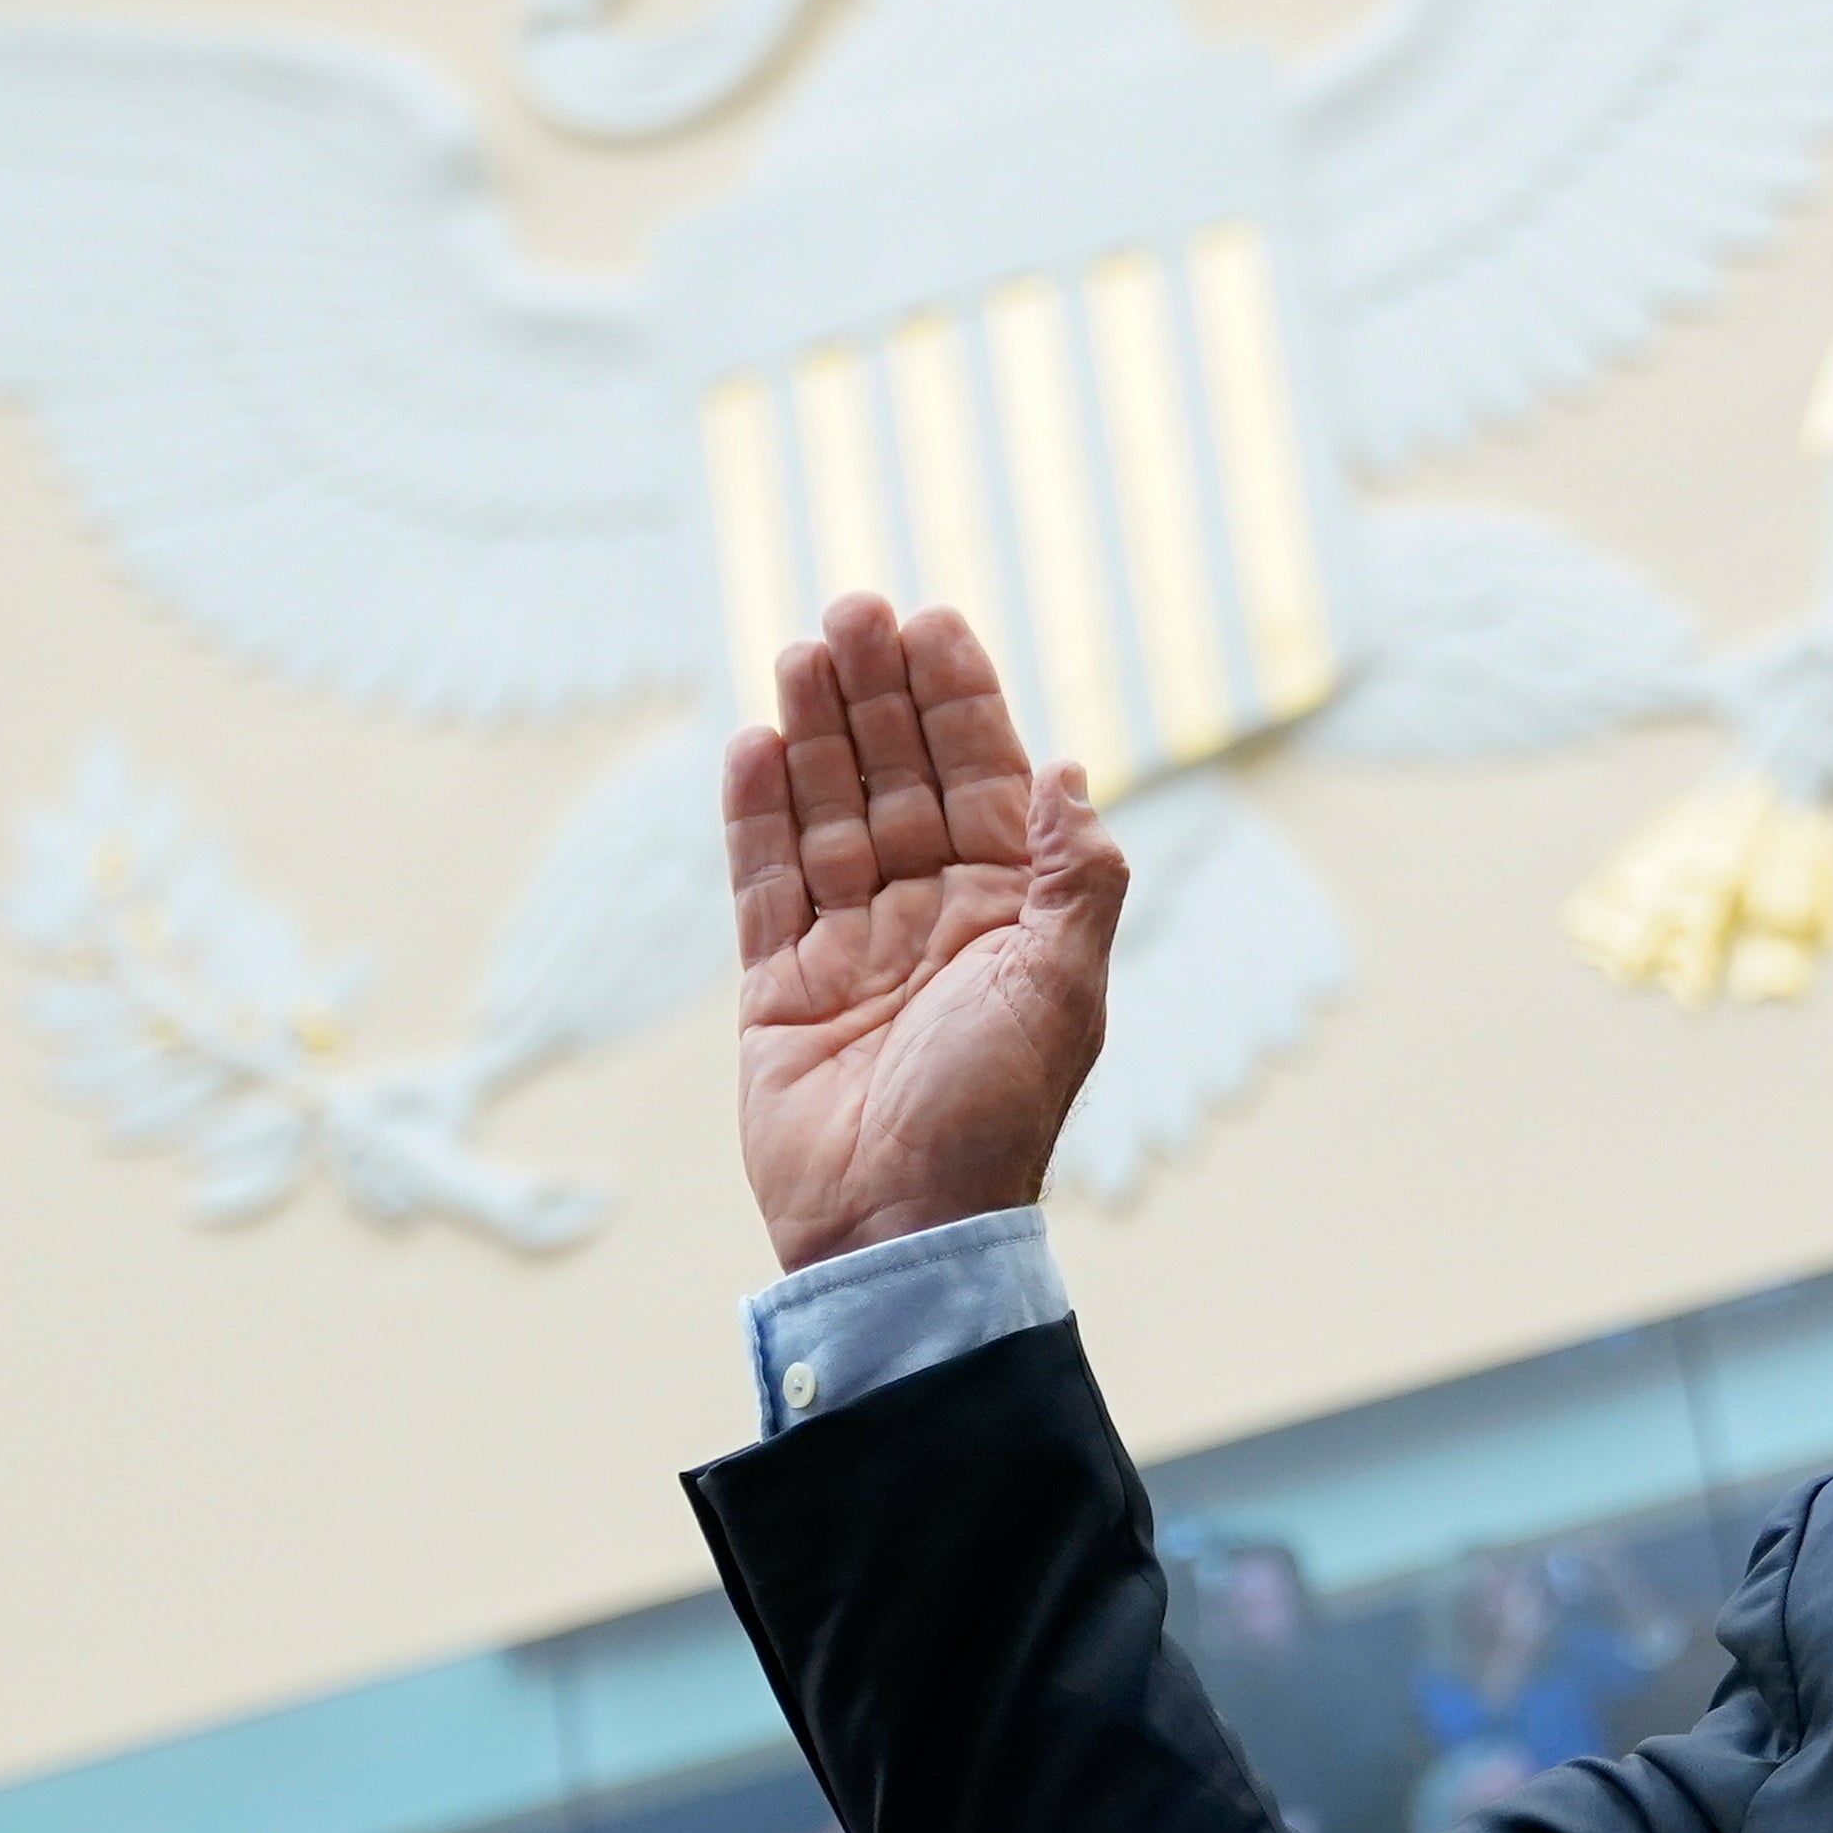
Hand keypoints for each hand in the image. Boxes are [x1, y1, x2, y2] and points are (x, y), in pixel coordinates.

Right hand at [728, 596, 1127, 1267]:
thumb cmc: (996, 1115)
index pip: (984, 780)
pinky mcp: (781, 986)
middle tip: (851, 608)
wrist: (900, 1224)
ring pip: (828, 814)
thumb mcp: (1064, 988)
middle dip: (877, 694)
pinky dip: (758, 815)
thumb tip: (1075, 770)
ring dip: (815, 732)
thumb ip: (1079, 876)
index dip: (958, 701)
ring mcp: (853, 947)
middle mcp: (933, 918)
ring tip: (799, 650)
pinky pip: (765, 883)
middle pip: (899, 779)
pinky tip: (754, 743)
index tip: (932, 622)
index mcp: (1012, 914)